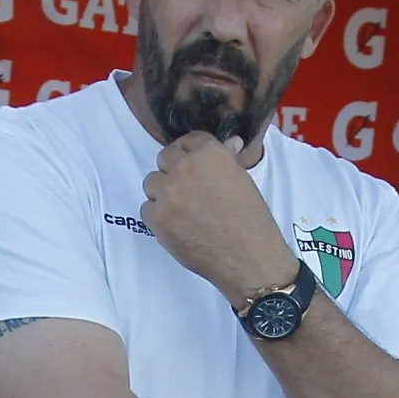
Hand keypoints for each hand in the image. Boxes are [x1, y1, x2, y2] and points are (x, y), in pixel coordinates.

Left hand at [141, 132, 300, 308]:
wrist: (247, 257)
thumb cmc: (251, 221)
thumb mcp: (244, 182)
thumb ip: (227, 161)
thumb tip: (231, 143)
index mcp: (210, 154)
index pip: (190, 140)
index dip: (190, 152)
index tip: (192, 163)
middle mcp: (185, 168)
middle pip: (165, 158)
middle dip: (174, 170)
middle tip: (186, 189)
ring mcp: (168, 193)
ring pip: (151, 183)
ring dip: (162, 193)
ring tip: (181, 209)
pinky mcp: (157, 218)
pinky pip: (147, 209)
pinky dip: (158, 216)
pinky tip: (176, 225)